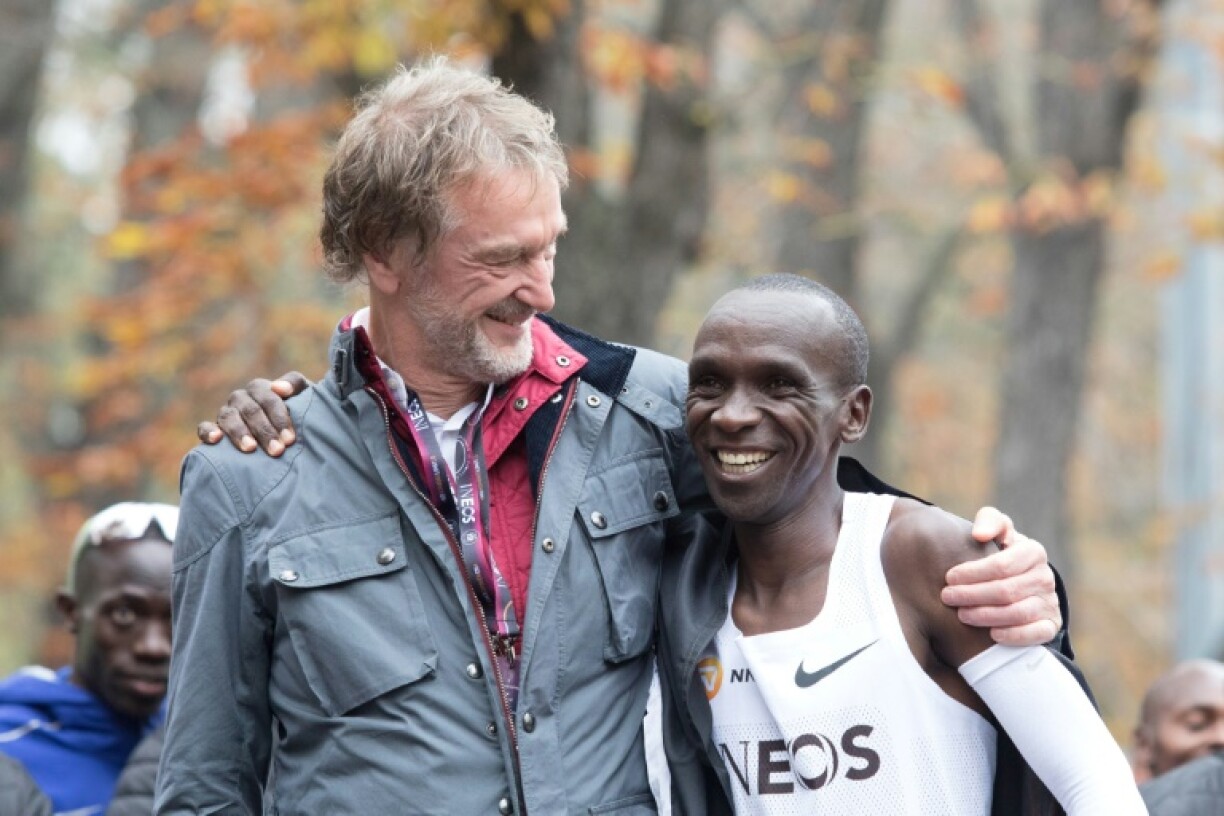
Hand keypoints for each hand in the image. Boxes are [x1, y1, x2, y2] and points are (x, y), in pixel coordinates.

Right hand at [196, 372, 309, 456]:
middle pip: (250, 410)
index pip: (268, 398)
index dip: (279, 418)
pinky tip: (216, 440)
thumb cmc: (297, 412)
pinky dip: (207, 431)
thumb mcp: (303, 395)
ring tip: (251, 448)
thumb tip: (279, 388)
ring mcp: (226, 412)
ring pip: (228, 417)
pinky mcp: (214, 427)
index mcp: (260, 388)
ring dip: (239, 432)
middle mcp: (241, 398)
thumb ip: (295, 384)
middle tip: (277, 450)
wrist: (285, 432)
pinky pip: (203, 426)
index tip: (290, 439)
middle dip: (264, 430)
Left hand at [940, 507, 1061, 645]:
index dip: (972, 573)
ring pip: (1019, 613)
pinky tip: (992, 634)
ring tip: (962, 614)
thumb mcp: (997, 531)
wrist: (1022, 580)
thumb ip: (989, 521)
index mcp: (1033, 552)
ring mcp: (1050, 602)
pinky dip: (1014, 635)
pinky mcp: (1051, 624)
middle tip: (947, 597)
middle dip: (972, 595)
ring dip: (986, 616)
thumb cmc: (1001, 552)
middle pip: (1006, 591)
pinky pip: (1037, 633)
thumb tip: (979, 534)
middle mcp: (1045, 577)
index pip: (1001, 565)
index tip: (949, 577)